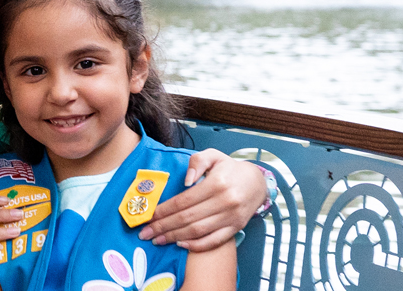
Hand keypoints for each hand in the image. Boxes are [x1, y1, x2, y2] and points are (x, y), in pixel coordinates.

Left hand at [139, 148, 264, 251]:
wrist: (257, 182)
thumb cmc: (229, 169)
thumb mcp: (213, 156)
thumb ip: (197, 162)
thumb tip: (186, 181)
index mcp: (217, 183)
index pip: (184, 201)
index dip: (164, 210)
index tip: (148, 216)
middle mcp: (225, 202)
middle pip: (188, 218)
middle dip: (163, 227)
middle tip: (145, 233)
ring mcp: (231, 217)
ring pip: (198, 231)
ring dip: (175, 238)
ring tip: (157, 240)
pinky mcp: (236, 228)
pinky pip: (214, 241)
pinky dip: (197, 245)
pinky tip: (180, 244)